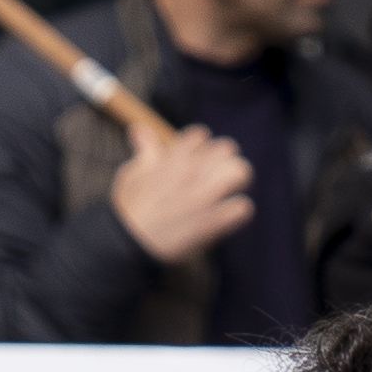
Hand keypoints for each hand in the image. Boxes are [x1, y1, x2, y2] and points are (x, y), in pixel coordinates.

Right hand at [105, 125, 256, 267]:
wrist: (130, 242)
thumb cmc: (129, 208)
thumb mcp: (133, 173)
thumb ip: (145, 149)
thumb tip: (139, 128)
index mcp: (174, 158)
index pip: (200, 135)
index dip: (201, 146)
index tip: (197, 159)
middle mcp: (192, 172)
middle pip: (227, 149)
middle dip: (225, 160)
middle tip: (219, 175)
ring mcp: (204, 196)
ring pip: (240, 172)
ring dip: (237, 180)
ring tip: (228, 191)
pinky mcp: (212, 221)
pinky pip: (242, 208)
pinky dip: (238, 211)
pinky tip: (229, 215)